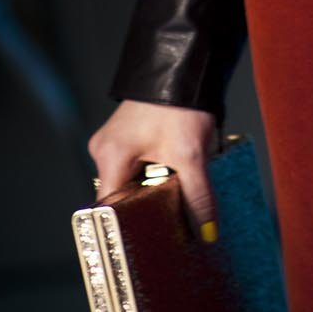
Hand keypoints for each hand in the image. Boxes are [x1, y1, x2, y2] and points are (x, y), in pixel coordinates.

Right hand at [88, 99, 224, 239]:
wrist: (185, 65)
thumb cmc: (181, 105)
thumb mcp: (192, 155)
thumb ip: (198, 197)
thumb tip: (208, 234)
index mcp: (110, 157)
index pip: (110, 210)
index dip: (128, 229)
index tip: (146, 246)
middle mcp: (104, 151)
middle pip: (122, 198)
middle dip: (146, 211)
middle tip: (169, 230)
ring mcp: (115, 142)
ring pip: (132, 182)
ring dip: (153, 192)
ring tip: (176, 203)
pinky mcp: (129, 136)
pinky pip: (138, 168)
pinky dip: (155, 176)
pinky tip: (175, 180)